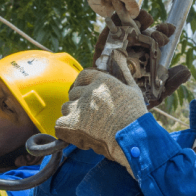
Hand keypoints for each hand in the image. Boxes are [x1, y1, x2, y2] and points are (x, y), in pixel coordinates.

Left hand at [56, 52, 147, 173]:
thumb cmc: (136, 116)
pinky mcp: (71, 124)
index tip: (85, 94)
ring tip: (86, 127)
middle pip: (73, 94)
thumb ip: (124, 73)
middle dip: (79, 104)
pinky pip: (59, 125)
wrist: (133, 138)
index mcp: (102, 80)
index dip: (82, 85)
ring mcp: (78, 107)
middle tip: (90, 116)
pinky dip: (66, 131)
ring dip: (72, 117)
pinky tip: (79, 136)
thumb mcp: (133, 90)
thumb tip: (120, 56)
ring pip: (66, 108)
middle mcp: (88, 91)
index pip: (83, 76)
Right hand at [92, 10, 190, 108]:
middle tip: (159, 35)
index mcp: (146, 57)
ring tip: (146, 19)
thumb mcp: (156, 94)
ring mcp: (118, 47)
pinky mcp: (103, 47)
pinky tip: (125, 15)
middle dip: (154, 30)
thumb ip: (171, 83)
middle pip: (144, 33)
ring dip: (138, 20)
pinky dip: (116, 19)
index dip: (163, 32)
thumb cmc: (132, 104)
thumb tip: (187, 71)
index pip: (156, 40)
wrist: (108, 110)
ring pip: (128, 27)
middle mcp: (133, 50)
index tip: (171, 30)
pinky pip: (109, 30)